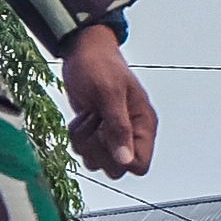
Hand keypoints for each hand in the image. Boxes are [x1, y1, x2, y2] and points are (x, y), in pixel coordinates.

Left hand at [59, 23, 156, 178]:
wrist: (82, 52)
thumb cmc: (99, 66)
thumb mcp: (109, 93)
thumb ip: (119, 127)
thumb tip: (126, 160)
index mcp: (144, 126)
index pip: (139, 166)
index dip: (118, 158)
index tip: (106, 134)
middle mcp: (131, 134)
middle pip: (115, 169)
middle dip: (97, 149)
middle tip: (94, 122)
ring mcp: (111, 134)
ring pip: (97, 162)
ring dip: (84, 142)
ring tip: (88, 116)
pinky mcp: (95, 132)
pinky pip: (84, 150)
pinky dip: (77, 137)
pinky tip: (81, 117)